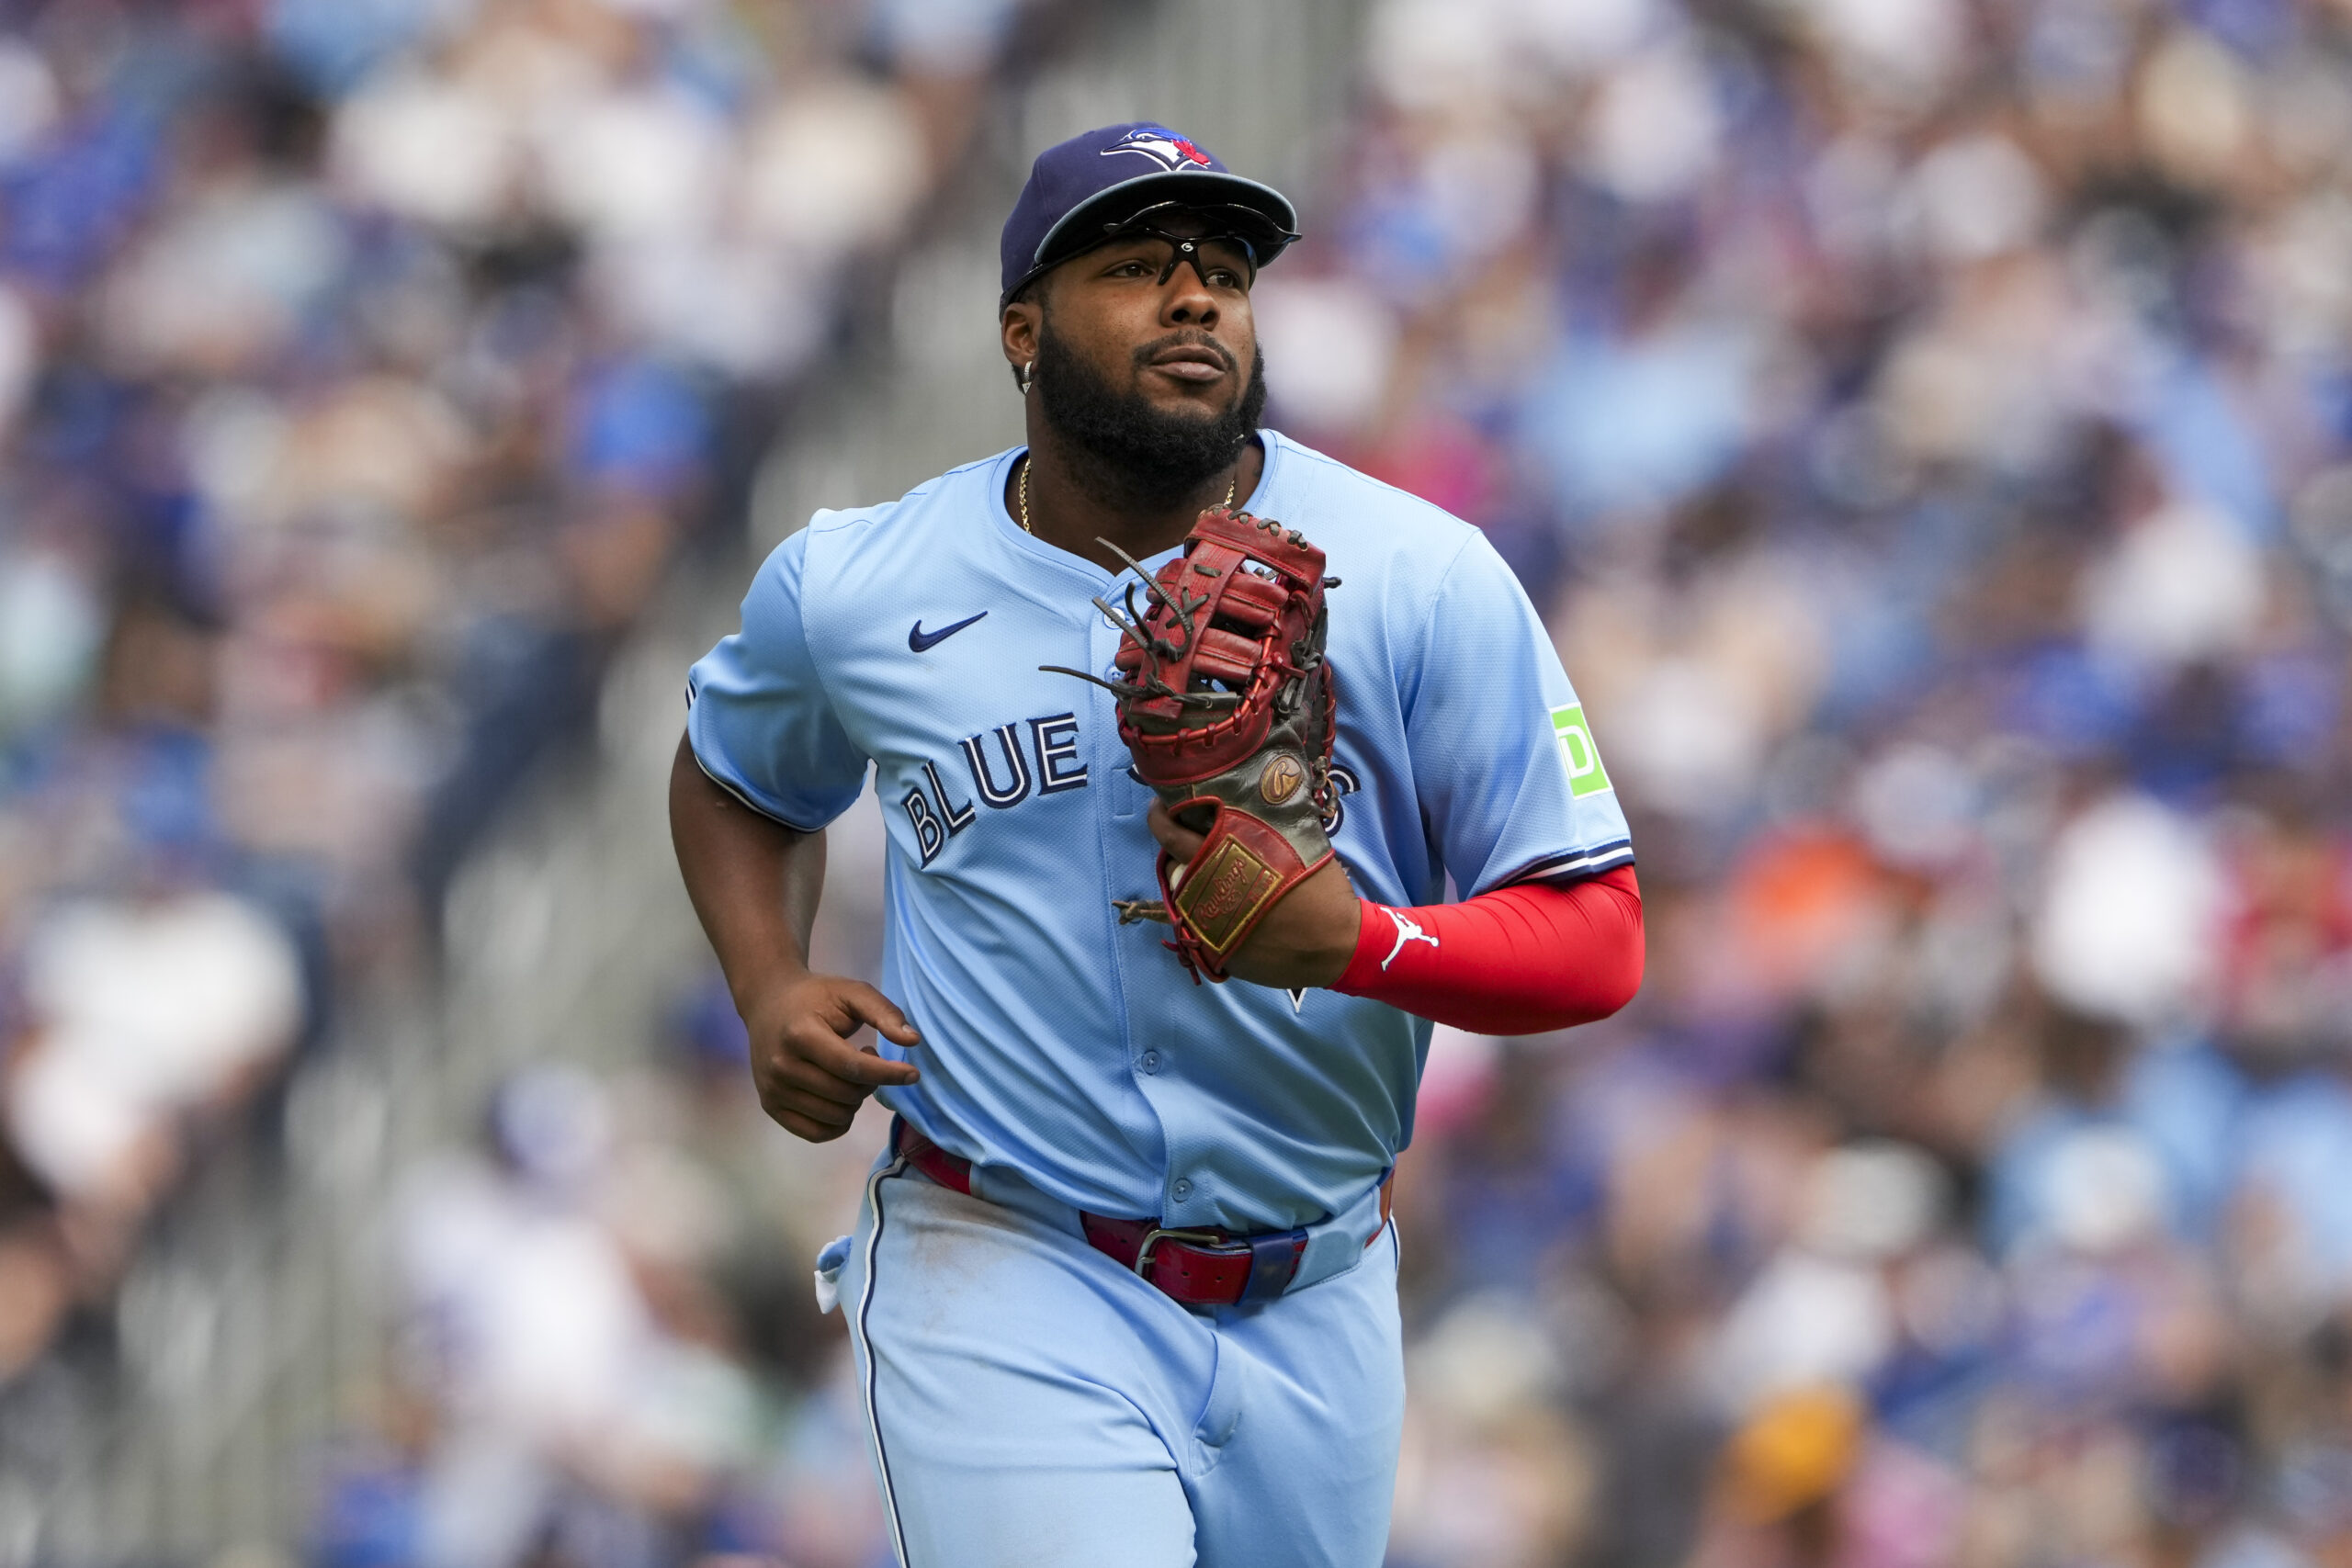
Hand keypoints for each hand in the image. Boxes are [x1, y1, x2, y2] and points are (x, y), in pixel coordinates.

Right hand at [739, 972, 920, 1141]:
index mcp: (800, 1035)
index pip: (851, 1067)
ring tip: (848, 1072)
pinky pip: (817, 1133)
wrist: (768, 1003)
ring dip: (855, 1100)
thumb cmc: (816, 997)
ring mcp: (773, 1090)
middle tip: (867, 1057)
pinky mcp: (770, 1107)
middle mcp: (781, 1066)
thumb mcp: (852, 993)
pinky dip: (839, 1122)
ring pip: (836, 1116)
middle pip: (846, 1094)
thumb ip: (884, 1013)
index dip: (887, 1074)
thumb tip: (912, 1041)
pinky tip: (839, 1096)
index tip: (913, 1074)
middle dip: (870, 1081)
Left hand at [1146, 798, 1361, 989]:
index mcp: (1227, 857)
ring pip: (1177, 893)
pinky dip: (1202, 908)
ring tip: (1202, 865)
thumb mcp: (1296, 845)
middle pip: (1169, 861)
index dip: (1161, 816)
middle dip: (1168, 841)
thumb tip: (1249, 802)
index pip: (1173, 833)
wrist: (1334, 946)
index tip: (1161, 804)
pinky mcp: (1213, 950)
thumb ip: (1264, 826)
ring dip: (1185, 876)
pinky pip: (1195, 923)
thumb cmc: (1321, 892)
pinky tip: (1222, 901)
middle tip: (1174, 827)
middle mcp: (1208, 889)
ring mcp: (1207, 923)